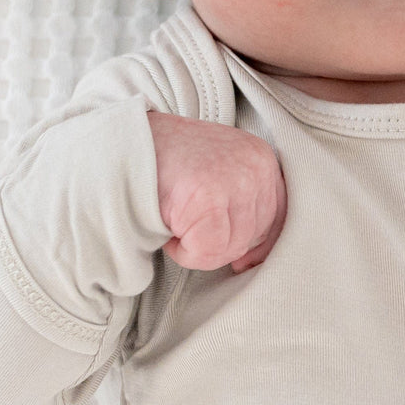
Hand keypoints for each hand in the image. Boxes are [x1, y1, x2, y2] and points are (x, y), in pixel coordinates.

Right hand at [147, 111, 286, 273]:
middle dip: (221, 242)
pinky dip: (184, 251)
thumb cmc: (169, 162)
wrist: (126, 144)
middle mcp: (256, 166)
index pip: (279, 215)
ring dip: (200, 247)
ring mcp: (235, 181)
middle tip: (190, 224)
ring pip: (230, 248)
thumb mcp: (219, 169)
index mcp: (262, 157)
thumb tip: (252, 257)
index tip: (240, 259)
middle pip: (254, 236)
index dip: (259, 244)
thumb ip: (243, 201)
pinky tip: (169, 227)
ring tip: (177, 219)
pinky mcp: (209, 199)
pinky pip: (206, 252)